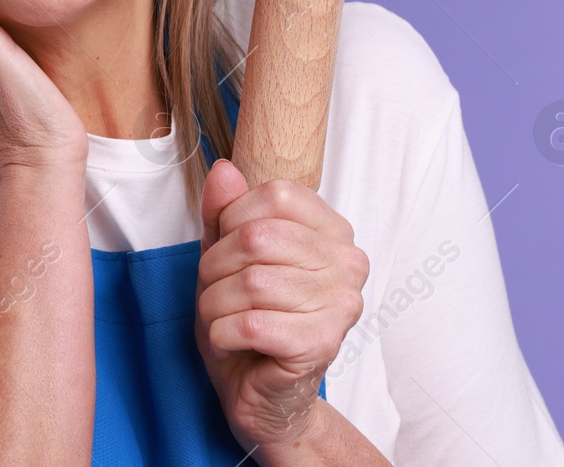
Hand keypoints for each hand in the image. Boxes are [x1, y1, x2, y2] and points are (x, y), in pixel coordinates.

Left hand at [195, 159, 368, 447]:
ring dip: (214, 303)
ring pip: (251, 282)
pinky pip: (250, 323)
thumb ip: (223, 213)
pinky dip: (222, 333)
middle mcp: (348, 263)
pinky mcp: (322, 344)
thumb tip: (224, 171)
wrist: (260, 393)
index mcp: (332, 231)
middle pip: (257, 237)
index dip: (232, 219)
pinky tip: (229, 342)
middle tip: (215, 292)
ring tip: (220, 318)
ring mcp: (341, 304)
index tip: (226, 248)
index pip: (275, 194)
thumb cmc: (247, 320)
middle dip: (215, 266)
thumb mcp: (225, 257)